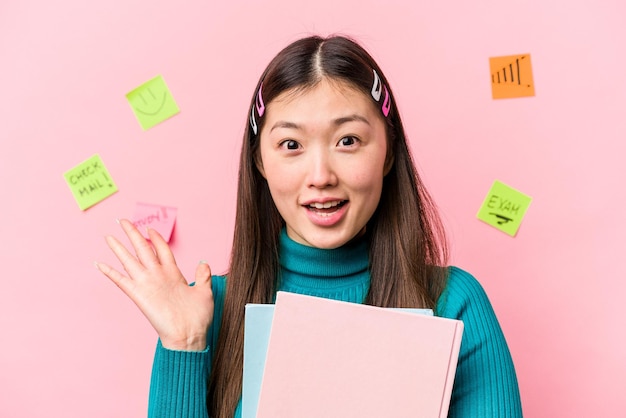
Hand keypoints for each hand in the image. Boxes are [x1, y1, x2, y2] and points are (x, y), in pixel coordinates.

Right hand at [95, 219, 213, 350]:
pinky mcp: (139, 295)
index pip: (162, 250)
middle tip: (123, 221)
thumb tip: (204, 262)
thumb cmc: (198, 317)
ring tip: (108, 236)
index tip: (150, 228)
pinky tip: (99, 264)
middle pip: (143, 249)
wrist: (189, 336)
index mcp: (174, 274)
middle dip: (133, 234)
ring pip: (130, 260)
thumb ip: (202, 276)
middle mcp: (158, 276)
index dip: (156, 238)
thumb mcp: (205, 292)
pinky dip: (110, 273)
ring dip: (119, 248)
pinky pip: (121, 281)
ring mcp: (148, 284)